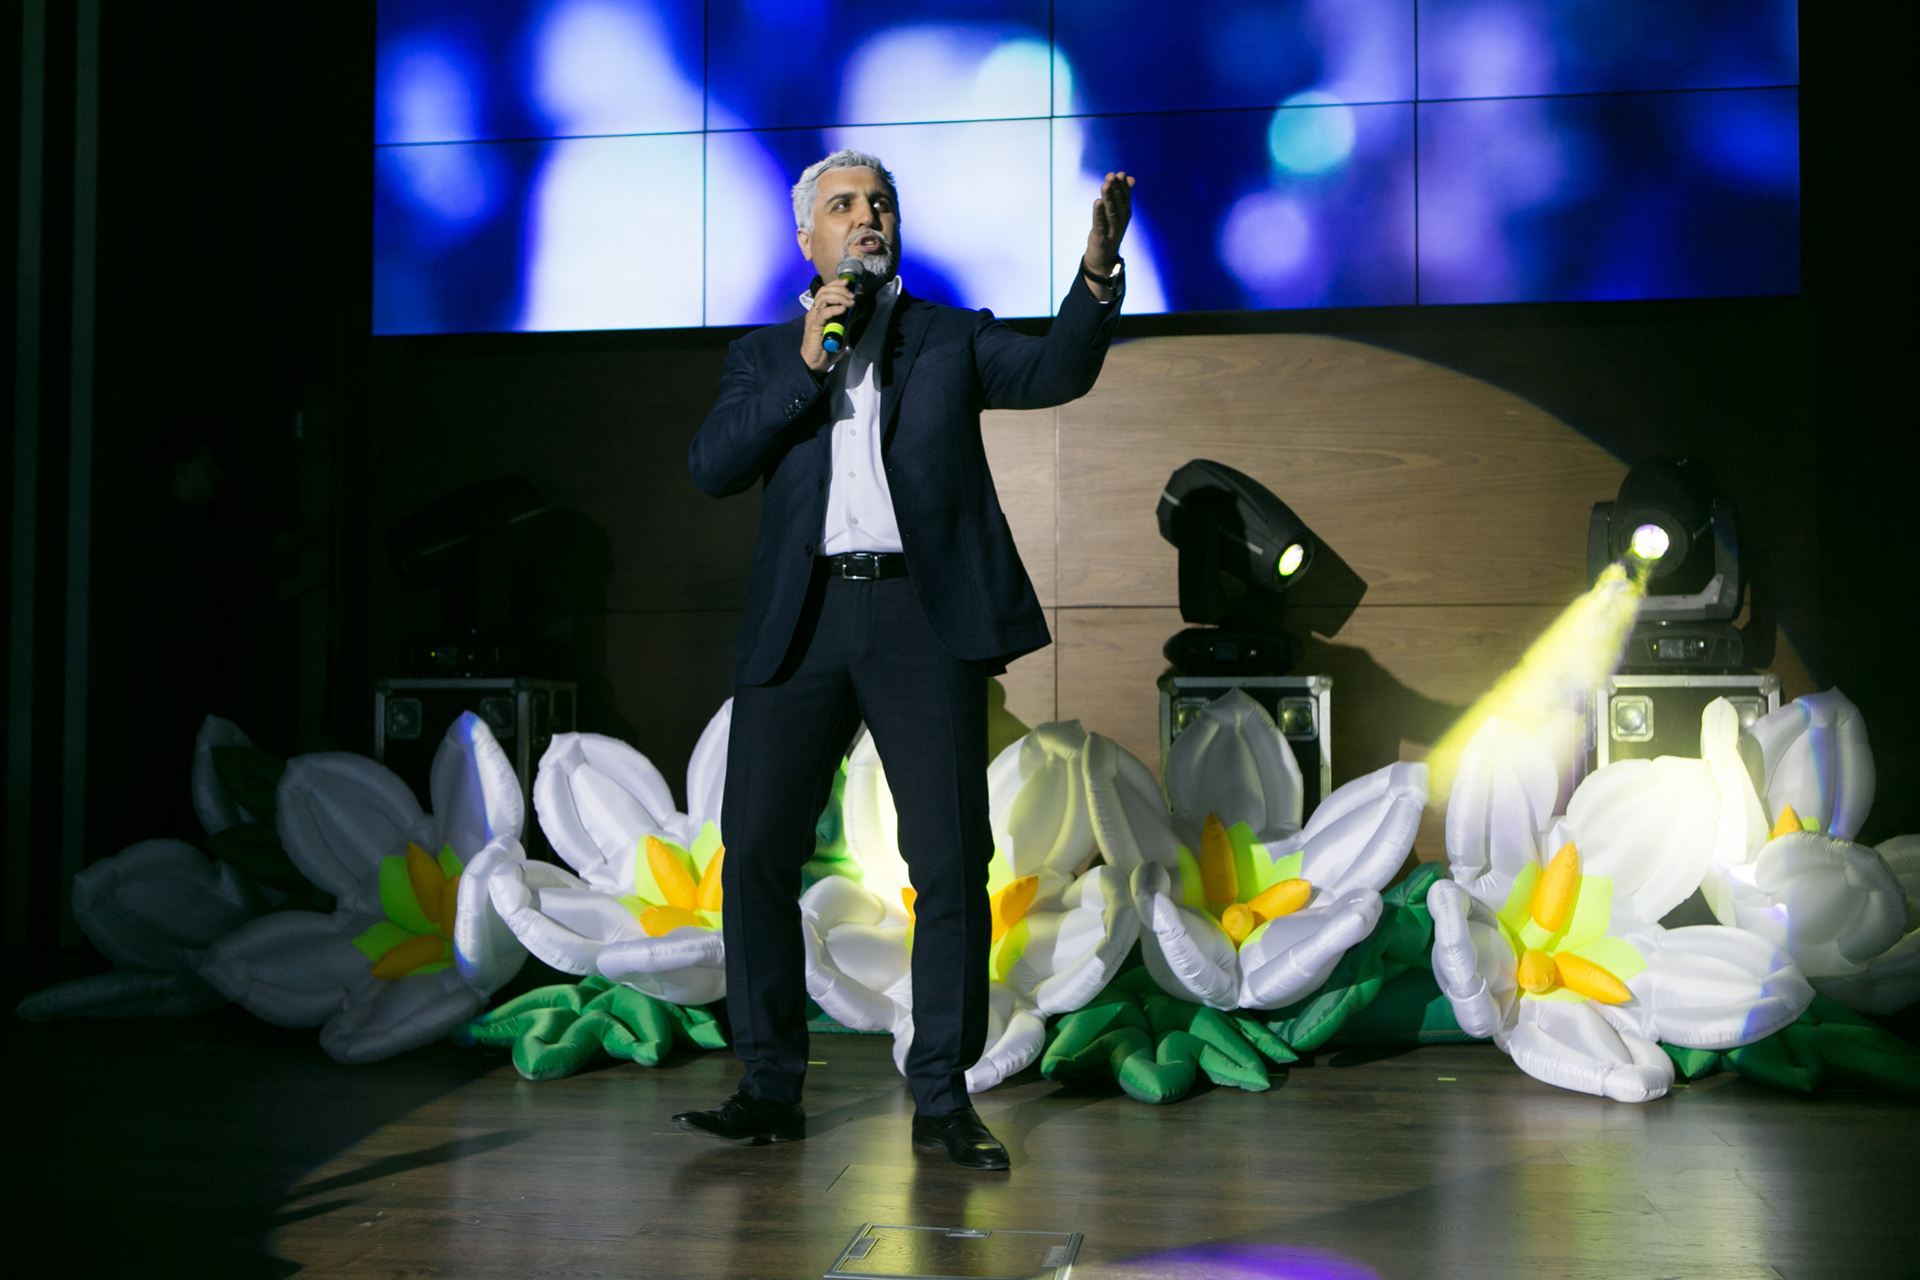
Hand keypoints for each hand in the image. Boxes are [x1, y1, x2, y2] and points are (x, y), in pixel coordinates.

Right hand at [801, 276, 858, 373]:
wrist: (816, 364)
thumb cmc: (826, 349)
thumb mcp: (841, 332)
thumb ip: (846, 321)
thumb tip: (855, 310)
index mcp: (819, 311)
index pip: (826, 290)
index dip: (836, 284)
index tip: (848, 282)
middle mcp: (815, 312)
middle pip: (825, 291)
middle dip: (840, 290)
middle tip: (852, 296)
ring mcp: (813, 318)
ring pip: (823, 298)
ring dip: (839, 297)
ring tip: (850, 302)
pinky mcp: (814, 326)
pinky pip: (823, 313)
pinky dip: (834, 309)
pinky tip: (843, 309)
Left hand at [1082, 171, 1134, 298]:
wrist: (1103, 259)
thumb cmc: (1109, 232)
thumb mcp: (1116, 213)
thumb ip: (1121, 195)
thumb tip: (1130, 177)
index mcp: (1125, 216)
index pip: (1125, 199)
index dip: (1123, 186)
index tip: (1120, 174)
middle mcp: (1121, 223)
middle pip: (1119, 204)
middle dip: (1116, 189)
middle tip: (1112, 175)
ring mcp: (1112, 231)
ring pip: (1111, 213)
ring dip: (1109, 198)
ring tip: (1105, 185)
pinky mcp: (1101, 238)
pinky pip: (1100, 224)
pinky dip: (1099, 213)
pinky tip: (1097, 202)